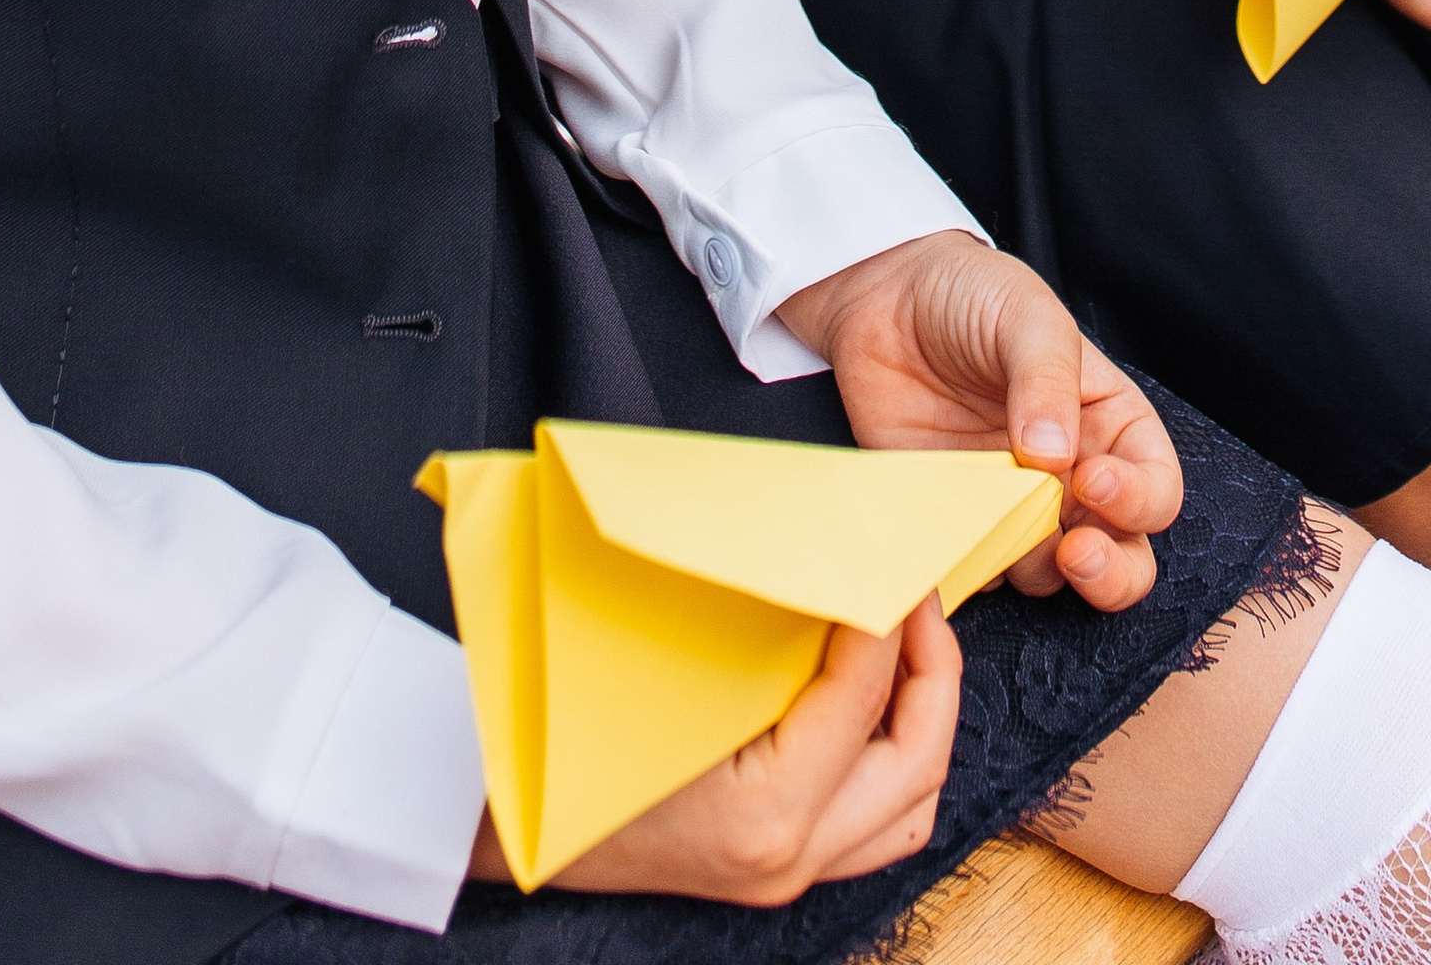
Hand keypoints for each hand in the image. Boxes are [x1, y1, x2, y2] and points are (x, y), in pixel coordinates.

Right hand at [478, 593, 961, 900]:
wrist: (496, 813)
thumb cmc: (562, 727)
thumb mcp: (658, 659)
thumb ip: (755, 618)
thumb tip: (828, 556)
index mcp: (764, 812)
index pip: (862, 696)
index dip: (887, 615)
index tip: (892, 558)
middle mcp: (787, 856)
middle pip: (917, 759)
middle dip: (934, 666)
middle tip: (918, 594)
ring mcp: (784, 874)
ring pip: (909, 805)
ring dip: (924, 718)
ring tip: (908, 644)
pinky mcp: (773, 870)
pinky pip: (873, 825)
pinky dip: (892, 760)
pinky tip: (872, 701)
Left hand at [778, 232, 1180, 610]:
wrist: (886, 296)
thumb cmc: (974, 295)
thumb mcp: (1028, 318)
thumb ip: (1047, 382)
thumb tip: (1055, 458)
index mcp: (1109, 425)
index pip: (1156, 490)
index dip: (1138, 500)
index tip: (1092, 480)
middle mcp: (1070, 477)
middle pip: (1122, 559)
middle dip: (1110, 575)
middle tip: (1075, 555)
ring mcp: (1012, 506)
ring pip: (1046, 576)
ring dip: (1029, 564)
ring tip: (993, 517)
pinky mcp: (955, 520)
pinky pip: (969, 568)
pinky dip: (963, 569)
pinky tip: (947, 535)